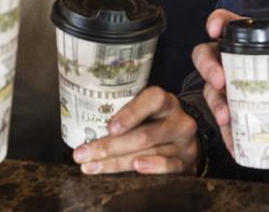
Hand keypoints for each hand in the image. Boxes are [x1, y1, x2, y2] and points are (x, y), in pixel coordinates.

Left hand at [73, 87, 198, 174]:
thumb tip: (87, 130)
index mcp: (165, 102)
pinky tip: (136, 168)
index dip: (131, 113)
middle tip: (83, 154)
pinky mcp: (186, 162)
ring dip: (117, 162)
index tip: (109, 128)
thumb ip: (125, 117)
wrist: (183, 142)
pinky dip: (152, 167)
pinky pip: (169, 166)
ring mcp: (184, 142)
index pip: (152, 100)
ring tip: (91, 166)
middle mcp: (178, 120)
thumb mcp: (145, 114)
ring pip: (149, 152)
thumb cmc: (154, 124)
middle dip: (109, 146)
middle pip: (144, 134)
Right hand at [193, 9, 268, 151]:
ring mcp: (225, 82)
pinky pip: (224, 118)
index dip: (216, 23)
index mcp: (240, 37)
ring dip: (215, 104)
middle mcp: (225, 57)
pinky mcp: (230, 106)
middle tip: (220, 81)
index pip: (222, 21)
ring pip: (210, 89)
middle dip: (209, 69)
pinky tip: (234, 145)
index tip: (216, 30)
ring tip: (225, 117)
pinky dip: (228, 133)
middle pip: (205, 56)